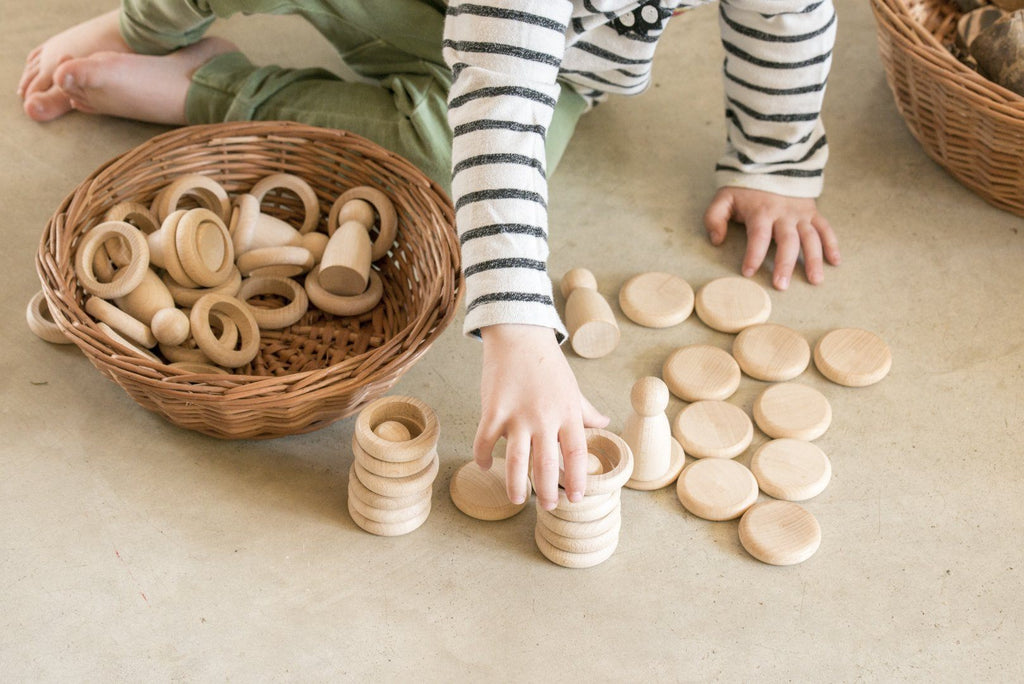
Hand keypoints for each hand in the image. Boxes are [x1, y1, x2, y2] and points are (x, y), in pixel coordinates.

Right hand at [475, 324, 608, 509]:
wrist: (519, 335)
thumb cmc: (547, 363)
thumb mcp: (572, 387)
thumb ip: (586, 410)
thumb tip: (604, 422)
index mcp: (567, 412)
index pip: (576, 453)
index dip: (578, 478)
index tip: (577, 497)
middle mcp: (545, 417)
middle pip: (547, 465)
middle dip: (548, 491)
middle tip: (548, 506)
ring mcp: (517, 415)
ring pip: (516, 461)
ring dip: (516, 485)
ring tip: (518, 499)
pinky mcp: (493, 409)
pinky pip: (485, 441)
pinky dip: (483, 457)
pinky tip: (485, 466)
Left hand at [703, 187, 840, 289]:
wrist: (770, 163)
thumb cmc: (745, 188)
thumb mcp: (724, 198)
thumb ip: (714, 218)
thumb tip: (717, 241)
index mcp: (761, 211)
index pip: (758, 236)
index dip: (753, 255)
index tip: (749, 272)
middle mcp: (784, 214)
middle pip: (787, 241)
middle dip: (785, 264)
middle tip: (781, 285)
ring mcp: (800, 214)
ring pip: (810, 237)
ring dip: (814, 259)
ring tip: (815, 281)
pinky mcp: (812, 213)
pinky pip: (825, 228)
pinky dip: (832, 244)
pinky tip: (835, 262)